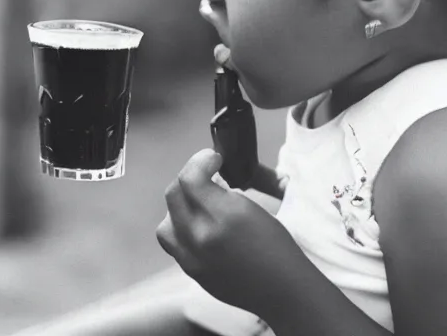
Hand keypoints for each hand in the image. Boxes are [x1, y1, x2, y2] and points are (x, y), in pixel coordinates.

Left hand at [156, 149, 306, 319]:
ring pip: (166, 220)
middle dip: (190, 176)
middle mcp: (201, 236)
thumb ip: (226, 193)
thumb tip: (210, 177)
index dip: (200, 160)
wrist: (280, 288)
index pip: (190, 178)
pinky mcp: (191, 271)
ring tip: (201, 203)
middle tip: (209, 174)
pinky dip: (182, 228)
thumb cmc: (278, 246)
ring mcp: (192, 257)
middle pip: (174, 194)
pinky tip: (202, 226)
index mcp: (224, 215)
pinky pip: (173, 243)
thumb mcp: (255, 208)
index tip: (215, 159)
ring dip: (180, 205)